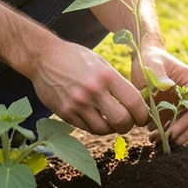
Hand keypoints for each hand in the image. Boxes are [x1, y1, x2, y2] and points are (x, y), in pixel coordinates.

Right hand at [30, 40, 149, 134]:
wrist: (43, 58)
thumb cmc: (76, 58)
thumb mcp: (101, 63)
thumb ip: (117, 83)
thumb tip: (137, 104)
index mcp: (106, 75)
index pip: (134, 102)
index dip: (143, 114)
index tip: (144, 116)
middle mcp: (92, 91)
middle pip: (122, 120)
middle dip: (130, 125)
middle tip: (130, 122)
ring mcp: (77, 104)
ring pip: (104, 129)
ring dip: (112, 128)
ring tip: (113, 121)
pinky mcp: (65, 113)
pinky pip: (87, 129)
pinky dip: (96, 127)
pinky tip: (98, 120)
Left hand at [135, 43, 187, 145]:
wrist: (142, 57)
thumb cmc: (150, 57)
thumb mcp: (152, 64)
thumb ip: (159, 76)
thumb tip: (168, 87)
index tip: (174, 129)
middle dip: (183, 131)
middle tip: (168, 140)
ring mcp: (179, 104)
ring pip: (183, 124)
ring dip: (173, 135)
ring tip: (156, 140)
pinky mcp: (168, 110)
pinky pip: (170, 125)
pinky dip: (163, 133)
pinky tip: (152, 137)